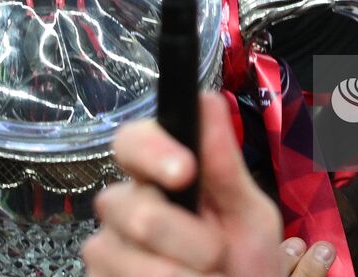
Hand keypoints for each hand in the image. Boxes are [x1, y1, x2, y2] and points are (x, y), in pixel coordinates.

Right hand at [83, 92, 337, 275]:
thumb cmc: (245, 260)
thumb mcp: (249, 215)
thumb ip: (225, 166)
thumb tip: (207, 98)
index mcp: (161, 173)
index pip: (132, 141)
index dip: (153, 151)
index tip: (185, 171)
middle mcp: (125, 203)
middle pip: (135, 209)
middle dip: (189, 239)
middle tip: (218, 255)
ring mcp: (107, 246)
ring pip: (127, 255)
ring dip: (182, 275)